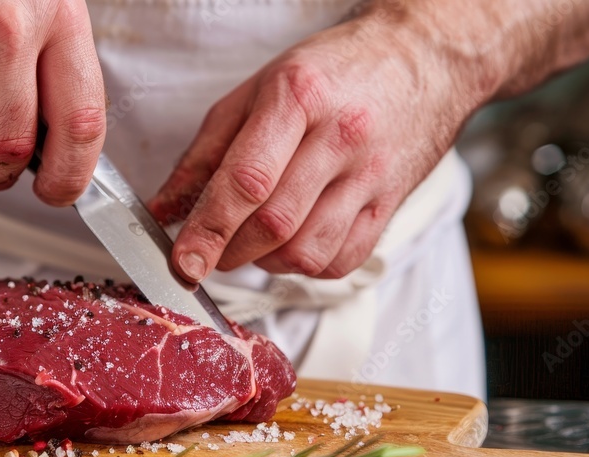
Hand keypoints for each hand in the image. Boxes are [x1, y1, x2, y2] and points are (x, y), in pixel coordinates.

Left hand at [148, 10, 477, 280]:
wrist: (424, 58)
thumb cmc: (333, 71)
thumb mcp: (258, 91)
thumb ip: (206, 152)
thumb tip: (165, 207)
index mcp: (298, 98)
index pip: (246, 181)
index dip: (208, 229)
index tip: (182, 262)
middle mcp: (340, 138)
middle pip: (274, 223)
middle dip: (229, 251)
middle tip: (209, 252)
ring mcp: (370, 175)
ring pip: (308, 251)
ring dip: (267, 263)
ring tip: (253, 243)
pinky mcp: (391, 204)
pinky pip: (342, 260)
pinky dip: (306, 266)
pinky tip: (293, 244)